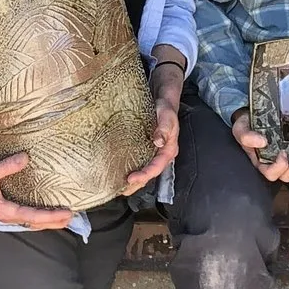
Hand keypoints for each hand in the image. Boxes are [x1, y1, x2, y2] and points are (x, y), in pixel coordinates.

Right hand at [0, 151, 75, 230]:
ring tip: (63, 217)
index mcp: (4, 211)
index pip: (33, 217)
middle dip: (54, 222)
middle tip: (72, 218)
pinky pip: (26, 216)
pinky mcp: (5, 210)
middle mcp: (7, 216)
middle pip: (35, 224)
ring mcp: (6, 214)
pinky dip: (38, 216)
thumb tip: (26, 158)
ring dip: (47, 221)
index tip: (67, 213)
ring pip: (31, 221)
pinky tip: (45, 212)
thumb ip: (7, 166)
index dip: (51, 216)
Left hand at [123, 73, 182, 194]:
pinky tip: (120, 171)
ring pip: (144, 169)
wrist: (163, 98)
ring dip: (134, 180)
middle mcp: (161, 153)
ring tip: (119, 187)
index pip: (157, 167)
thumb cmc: (166, 107)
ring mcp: (154, 152)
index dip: (145, 175)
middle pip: (150, 173)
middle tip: (121, 190)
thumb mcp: (167, 115)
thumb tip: (158, 142)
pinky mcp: (146, 147)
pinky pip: (139, 161)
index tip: (131, 179)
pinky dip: (131, 168)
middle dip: (137, 183)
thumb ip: (164, 128)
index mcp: (169, 149)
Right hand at [233, 110, 288, 182]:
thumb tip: (261, 141)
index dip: (279, 167)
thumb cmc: (246, 126)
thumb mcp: (241, 129)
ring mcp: (284, 161)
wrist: (251, 118)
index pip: (270, 173)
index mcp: (261, 162)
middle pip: (287, 176)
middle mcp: (273, 165)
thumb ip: (247, 136)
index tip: (283, 154)